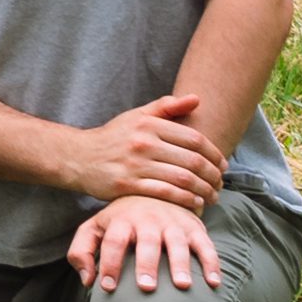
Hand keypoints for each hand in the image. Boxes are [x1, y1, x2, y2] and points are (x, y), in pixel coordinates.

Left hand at [70, 193, 229, 294]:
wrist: (153, 191)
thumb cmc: (120, 220)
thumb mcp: (95, 228)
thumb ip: (82, 251)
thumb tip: (87, 280)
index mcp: (121, 220)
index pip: (113, 241)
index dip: (110, 263)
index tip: (108, 287)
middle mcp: (148, 220)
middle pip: (147, 242)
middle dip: (146, 264)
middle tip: (146, 288)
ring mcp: (173, 223)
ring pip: (177, 243)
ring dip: (180, 264)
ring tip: (182, 286)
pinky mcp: (194, 227)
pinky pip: (205, 245)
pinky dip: (211, 263)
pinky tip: (213, 283)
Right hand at [90, 95, 228, 215]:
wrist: (77, 157)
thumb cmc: (113, 138)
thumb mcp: (136, 117)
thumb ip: (166, 107)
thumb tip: (196, 98)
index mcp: (149, 125)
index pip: (195, 140)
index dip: (215, 154)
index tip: (223, 166)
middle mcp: (143, 143)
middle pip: (192, 161)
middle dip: (214, 176)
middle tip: (221, 184)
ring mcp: (134, 165)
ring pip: (182, 179)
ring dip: (204, 190)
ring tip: (213, 196)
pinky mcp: (126, 185)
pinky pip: (165, 194)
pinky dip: (186, 200)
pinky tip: (195, 203)